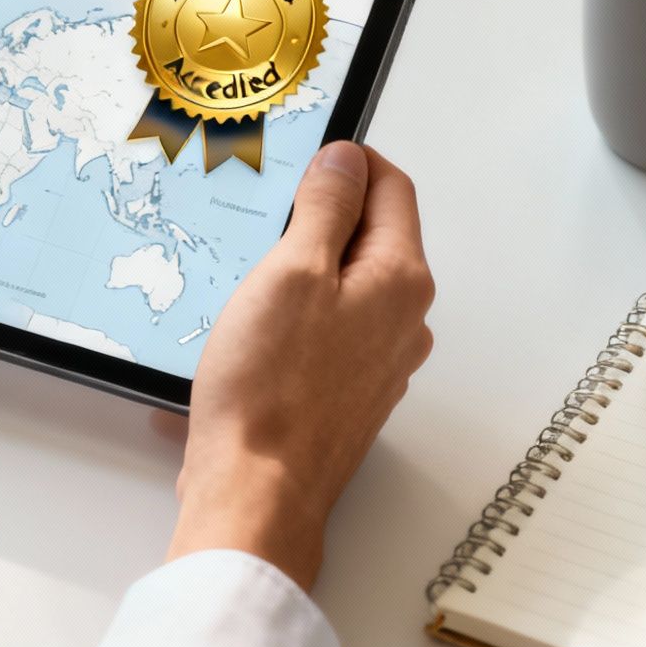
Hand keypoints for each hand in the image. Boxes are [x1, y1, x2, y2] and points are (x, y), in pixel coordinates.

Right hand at [169, 141, 434, 588]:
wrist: (256, 491)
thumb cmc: (270, 392)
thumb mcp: (290, 272)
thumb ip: (325, 208)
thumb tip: (345, 161)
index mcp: (399, 281)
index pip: (392, 188)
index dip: (349, 160)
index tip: (309, 155)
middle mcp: (402, 322)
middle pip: (369, 237)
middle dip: (318, 217)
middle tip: (264, 213)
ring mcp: (377, 362)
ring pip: (342, 288)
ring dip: (297, 272)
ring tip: (246, 280)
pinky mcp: (345, 394)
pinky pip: (322, 334)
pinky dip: (287, 321)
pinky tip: (243, 336)